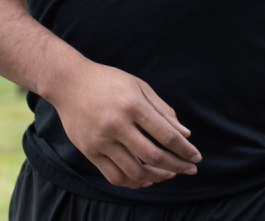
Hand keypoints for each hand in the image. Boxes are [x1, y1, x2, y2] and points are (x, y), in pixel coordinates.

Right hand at [50, 59, 200, 188]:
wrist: (69, 83)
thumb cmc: (108, 81)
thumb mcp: (139, 86)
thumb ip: (163, 110)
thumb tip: (184, 134)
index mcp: (133, 105)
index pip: (166, 135)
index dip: (184, 149)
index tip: (195, 157)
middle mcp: (117, 125)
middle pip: (153, 156)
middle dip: (176, 166)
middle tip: (190, 170)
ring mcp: (101, 141)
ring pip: (135, 172)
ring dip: (157, 177)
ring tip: (169, 175)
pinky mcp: (89, 152)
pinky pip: (114, 176)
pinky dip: (133, 183)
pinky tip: (145, 180)